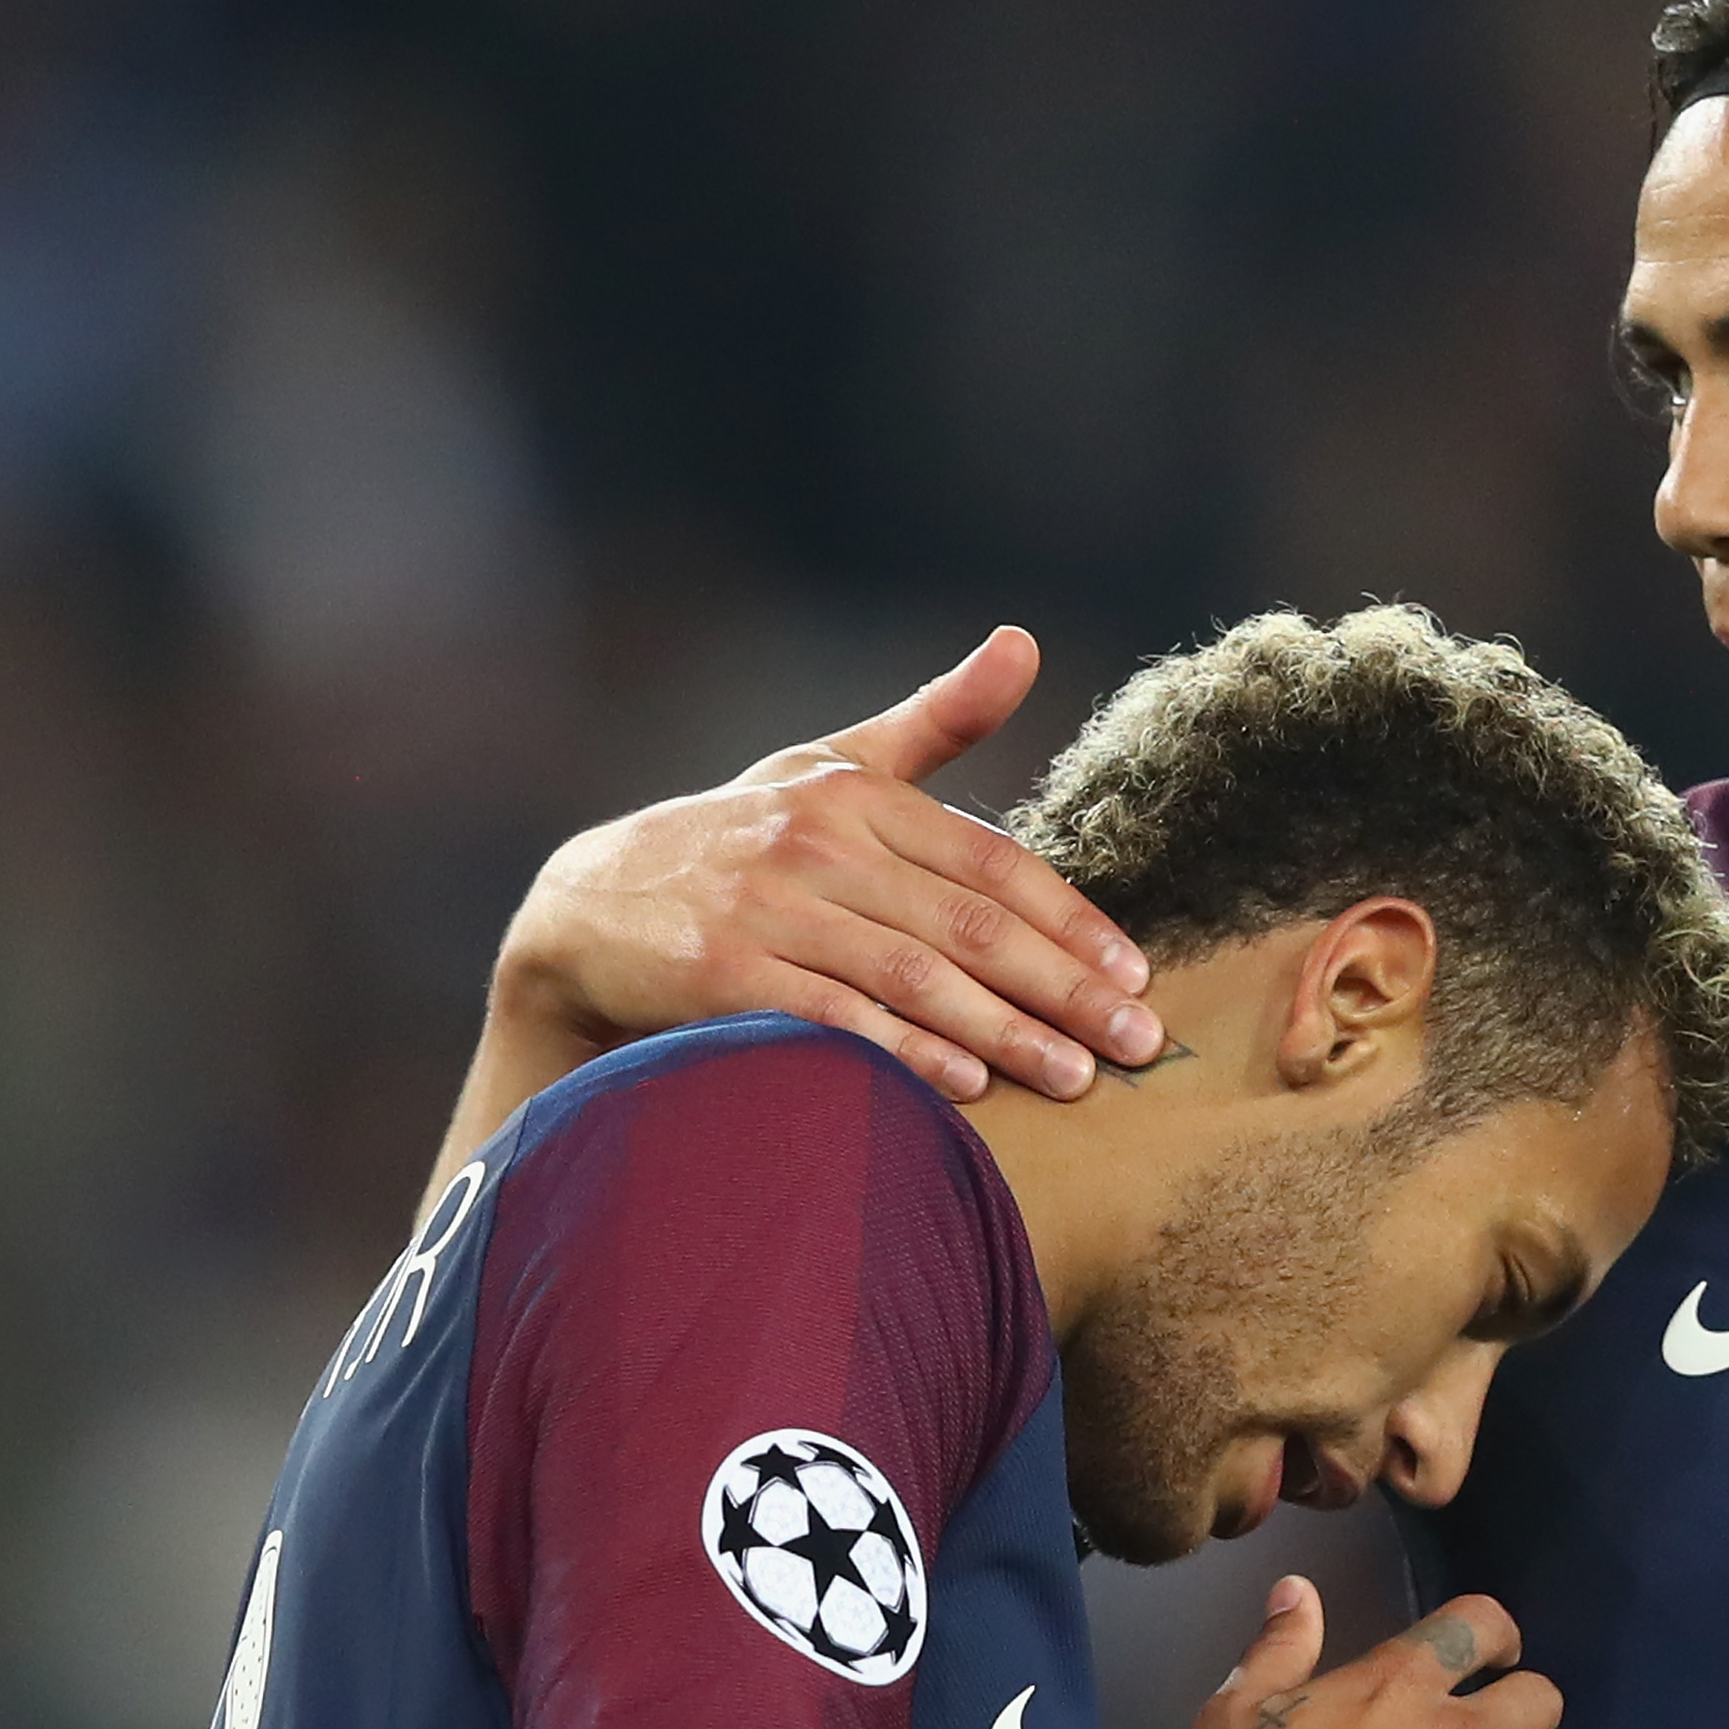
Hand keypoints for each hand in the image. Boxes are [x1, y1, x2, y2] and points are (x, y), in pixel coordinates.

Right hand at [490, 625, 1166, 1106]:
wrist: (589, 908)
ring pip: (913, 978)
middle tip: (1139, 1045)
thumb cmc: (739, 841)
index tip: (1137, 977)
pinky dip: (905, 1055)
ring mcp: (768, 907)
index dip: (1073, 923)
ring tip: (1074, 1078)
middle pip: (969, 928)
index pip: (993, 864)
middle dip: (1065, 991)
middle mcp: (817, 842)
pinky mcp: (723, 973)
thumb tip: (1024, 641)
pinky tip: (967, 1087)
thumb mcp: (831, 766)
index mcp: (857, 795)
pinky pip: (834, 1020)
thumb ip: (937, 720)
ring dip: (1004, 1033)